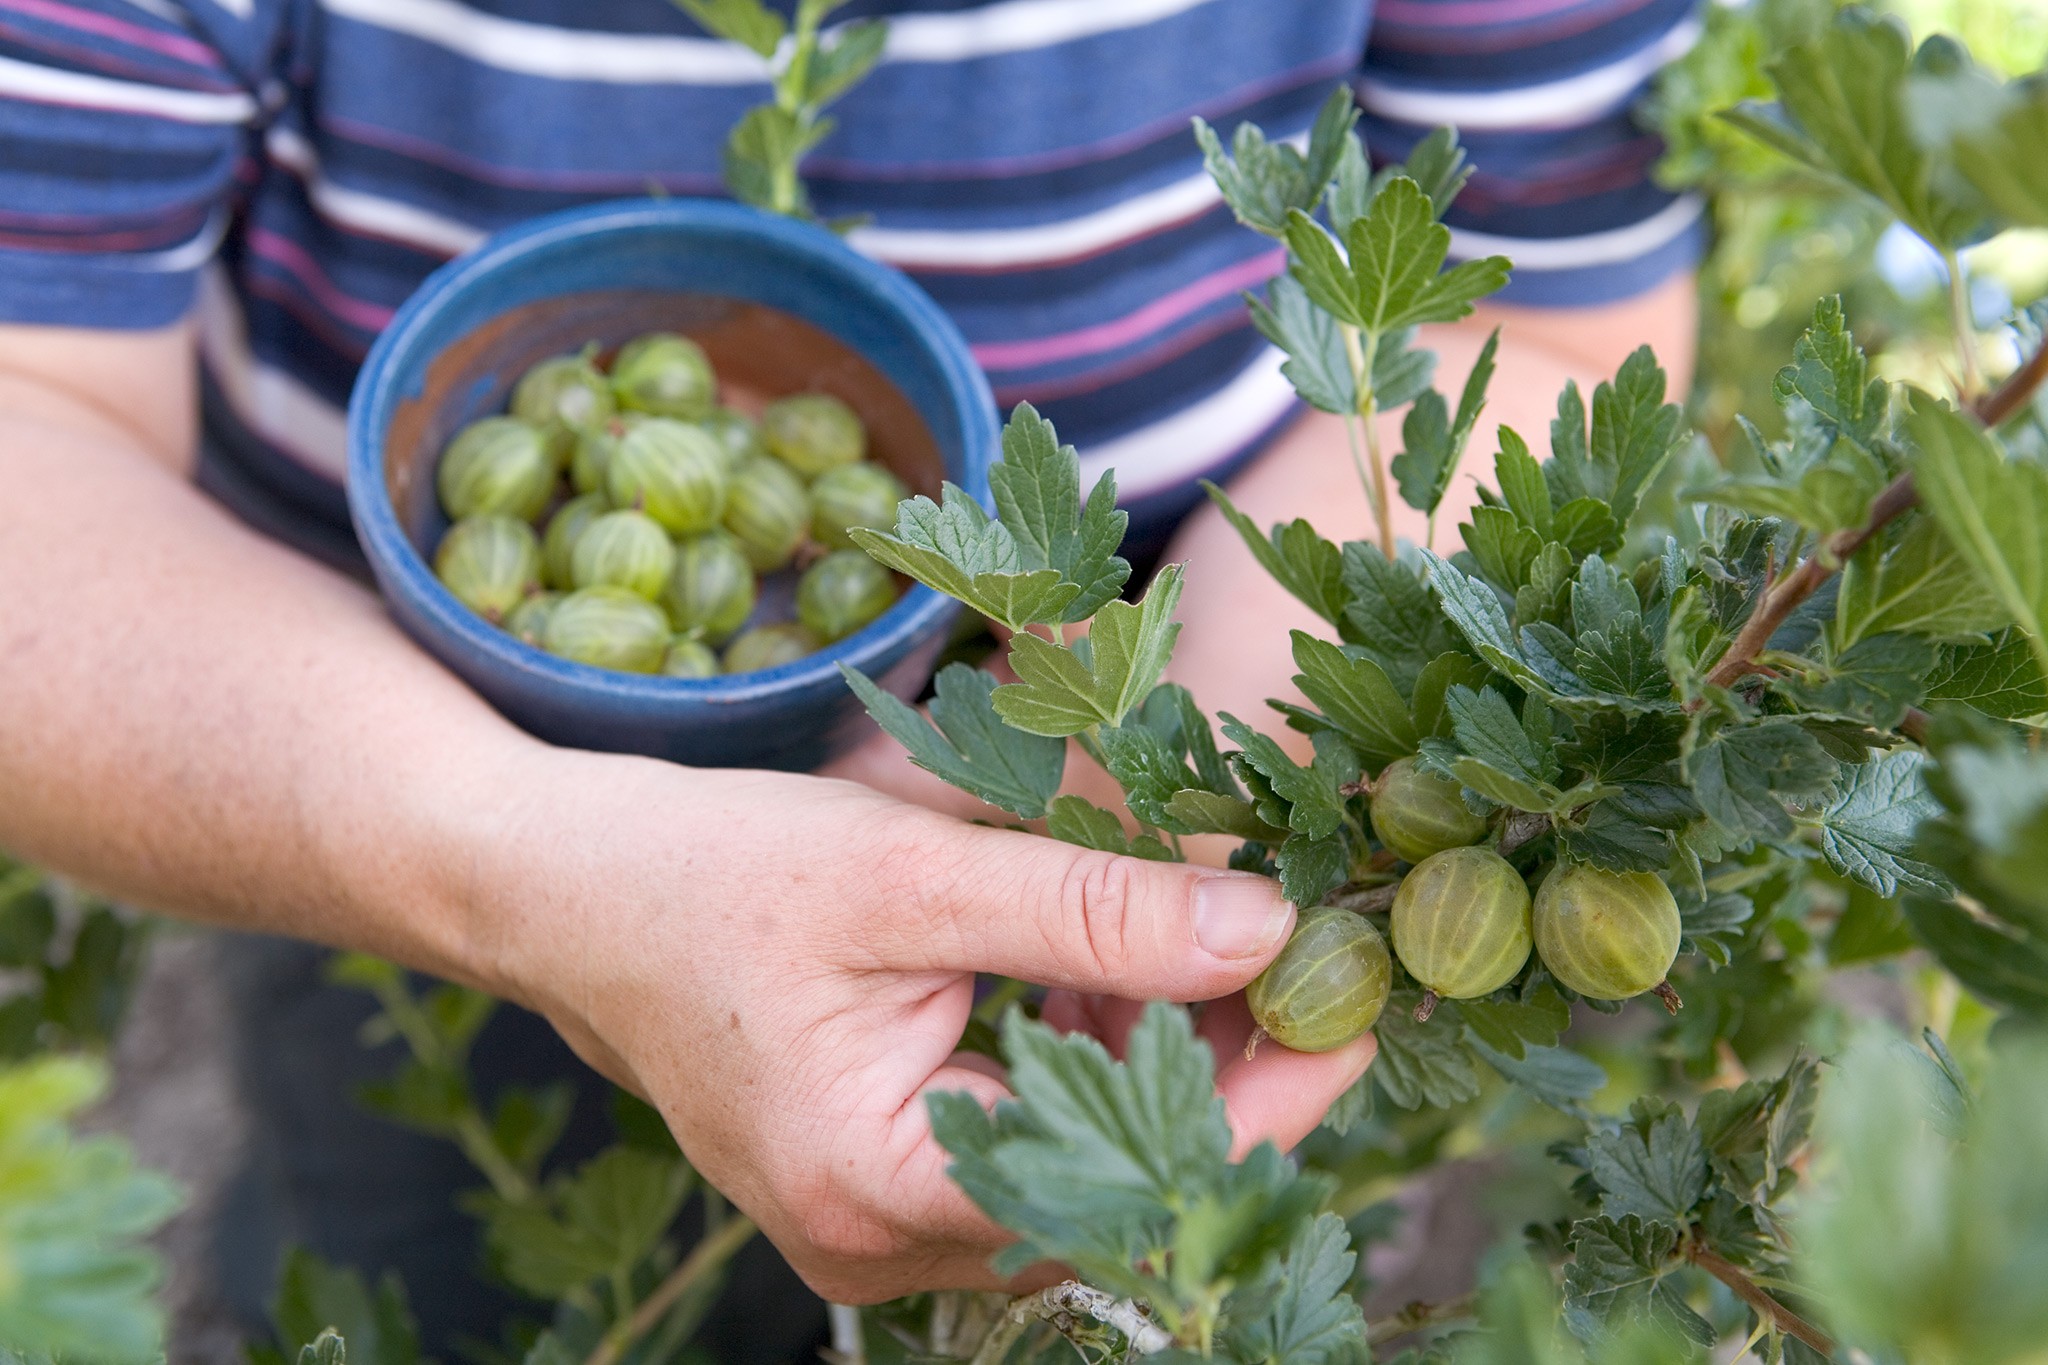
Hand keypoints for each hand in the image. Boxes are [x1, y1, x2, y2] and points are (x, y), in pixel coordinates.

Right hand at [477, 747, 1375, 1302]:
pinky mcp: (885, 1176)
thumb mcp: (912, 873)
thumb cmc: (710, 875)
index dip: (1262, 1096)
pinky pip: (1028, 1130)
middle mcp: (882, 1242)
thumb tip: (1268, 932)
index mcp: (878, 1189)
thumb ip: (1088, 909)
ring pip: (1083, 1153)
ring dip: (1158, 1046)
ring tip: (1224, 937)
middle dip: (1222, 1061)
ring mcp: (882, 1220)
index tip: (1357, 1007)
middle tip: (1314, 954)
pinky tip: (1124, 964)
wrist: (569, 892)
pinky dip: (1087, 1048)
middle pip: (1116, 1174)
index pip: (1130, 1173)